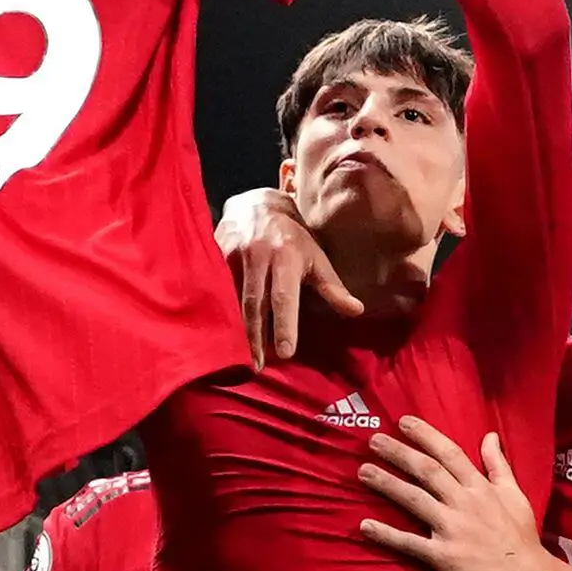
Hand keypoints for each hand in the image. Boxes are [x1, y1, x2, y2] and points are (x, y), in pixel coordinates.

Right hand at [217, 188, 361, 365]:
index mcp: (286, 257)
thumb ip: (332, 287)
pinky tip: (222, 334)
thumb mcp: (316, 257)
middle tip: (258, 365)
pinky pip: (216, 289)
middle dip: (256, 337)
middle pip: (255, 304)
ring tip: (242, 357)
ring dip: (237, 329)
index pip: (284, 297)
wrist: (255, 204)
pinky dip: (220, 312)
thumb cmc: (292, 237)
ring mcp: (232, 256)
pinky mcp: (214, 257)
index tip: (286, 352)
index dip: (284, 325)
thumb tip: (357, 311)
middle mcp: (258, 257)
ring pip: (232, 299)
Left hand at [358, 417, 560, 570]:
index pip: (449, 453)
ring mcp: (452, 529)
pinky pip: (410, 543)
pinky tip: (365, 525)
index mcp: (480, 487)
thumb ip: (498, 465)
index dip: (425, 436)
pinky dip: (387, 534)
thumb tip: (490, 435)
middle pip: (426, 471)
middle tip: (373, 440)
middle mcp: (463, 503)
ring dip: (387, 484)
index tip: (403, 422)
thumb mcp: (515, 494)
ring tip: (363, 471)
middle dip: (399, 453)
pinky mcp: (443, 556)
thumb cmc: (521, 536)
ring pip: (414, 499)